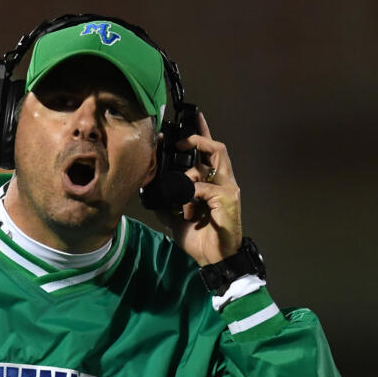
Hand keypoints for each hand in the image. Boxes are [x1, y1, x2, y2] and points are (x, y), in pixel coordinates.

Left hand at [157, 111, 243, 265]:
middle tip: (179, 140)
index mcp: (212, 184)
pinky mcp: (228, 198)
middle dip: (197, 138)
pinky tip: (186, 210)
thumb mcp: (175, 218)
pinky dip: (190, 195)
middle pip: (216, 147)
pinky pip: (203, 187)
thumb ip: (166, 203)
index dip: (200, 134)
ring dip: (192, 169)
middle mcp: (223, 182)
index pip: (209, 153)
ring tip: (182, 185)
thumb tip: (149, 195)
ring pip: (215, 157)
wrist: (214, 257)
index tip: (190, 119)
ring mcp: (228, 188)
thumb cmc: (199, 237)